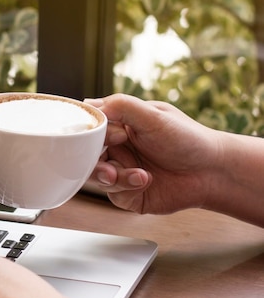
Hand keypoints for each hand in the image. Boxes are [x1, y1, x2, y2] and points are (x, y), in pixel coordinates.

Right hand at [85, 94, 220, 214]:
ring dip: (112, 176)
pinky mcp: (126, 193)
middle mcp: (116, 148)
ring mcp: (120, 170)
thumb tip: (88, 103)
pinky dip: (127, 187)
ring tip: (133, 175)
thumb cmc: (188, 139)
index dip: (90, 134)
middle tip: (109, 165)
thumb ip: (121, 106)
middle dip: (94, 161)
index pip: (88, 128)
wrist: (212, 171)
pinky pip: (113, 193)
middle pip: (85, 155)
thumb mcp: (153, 116)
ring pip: (96, 176)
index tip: (110, 136)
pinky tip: (146, 180)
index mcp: (118, 125)